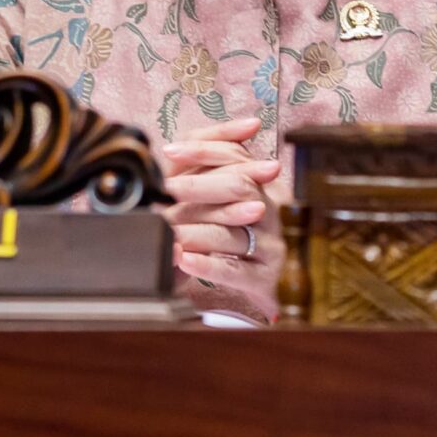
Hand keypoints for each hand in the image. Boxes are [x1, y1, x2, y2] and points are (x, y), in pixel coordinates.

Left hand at [159, 114, 282, 320]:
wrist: (262, 286)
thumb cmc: (233, 239)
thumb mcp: (220, 203)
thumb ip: (202, 174)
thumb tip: (173, 150)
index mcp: (259, 186)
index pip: (235, 155)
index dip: (202, 150)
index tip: (170, 150)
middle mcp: (269, 210)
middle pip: (239, 187)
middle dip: (197, 186)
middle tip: (166, 191)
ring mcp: (270, 245)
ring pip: (233, 231)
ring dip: (194, 231)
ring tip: (168, 232)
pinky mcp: (264, 278)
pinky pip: (235, 270)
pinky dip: (207, 266)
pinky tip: (185, 261)